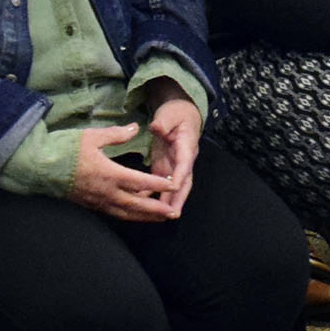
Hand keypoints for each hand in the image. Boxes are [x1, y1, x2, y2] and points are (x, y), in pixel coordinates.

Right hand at [67, 124, 177, 222]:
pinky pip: (113, 212)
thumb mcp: (92, 137)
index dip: (158, 185)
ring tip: (161, 218)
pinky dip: (128, 214)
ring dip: (144, 217)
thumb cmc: (63, 149)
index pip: (140, 182)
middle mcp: (104, 192)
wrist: (37, 167)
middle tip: (173, 213)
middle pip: (136, 205)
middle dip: (156, 210)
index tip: (174, 185)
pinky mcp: (89, 204)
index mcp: (108, 174)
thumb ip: (116, 135)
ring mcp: (96, 200)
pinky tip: (136, 212)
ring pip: (125, 213)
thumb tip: (136, 128)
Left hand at [143, 94, 200, 215]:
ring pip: (175, 187)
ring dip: (168, 202)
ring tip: (160, 217)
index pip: (184, 162)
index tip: (173, 187)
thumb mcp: (170, 114)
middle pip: (184, 182)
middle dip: (179, 198)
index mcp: (186, 145)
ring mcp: (175, 165)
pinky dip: (154, 195)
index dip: (180, 175)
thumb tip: (156, 127)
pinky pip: (161, 185)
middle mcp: (183, 159)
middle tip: (173, 214)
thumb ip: (163, 122)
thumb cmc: (176, 113)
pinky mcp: (166, 168)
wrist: (181, 114)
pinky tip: (143, 204)